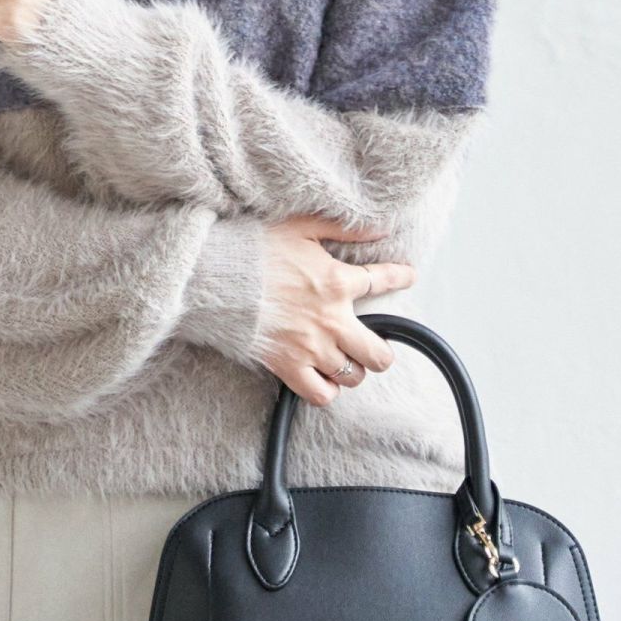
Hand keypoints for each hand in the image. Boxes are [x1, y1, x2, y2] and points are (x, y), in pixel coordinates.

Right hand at [257, 212, 416, 405]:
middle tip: (371, 346)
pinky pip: (321, 394)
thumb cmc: (252, 247)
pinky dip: (326, 390)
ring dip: (351, 369)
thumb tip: (379, 226)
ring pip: (352, 375)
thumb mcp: (300, 226)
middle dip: (379, 352)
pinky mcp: (287, 366)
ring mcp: (310, 347)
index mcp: (336, 281)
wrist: (213, 276)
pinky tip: (322, 378)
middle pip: (378, 354)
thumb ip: (342, 228)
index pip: (382, 280)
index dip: (399, 277)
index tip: (407, 276)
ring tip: (341, 360)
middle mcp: (331, 320)